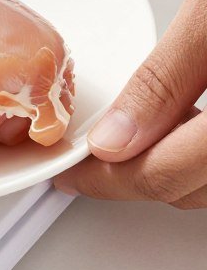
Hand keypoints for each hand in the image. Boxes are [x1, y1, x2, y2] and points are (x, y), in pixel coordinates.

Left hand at [56, 0, 206, 207]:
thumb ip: (164, 79)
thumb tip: (115, 139)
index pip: (167, 175)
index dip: (107, 180)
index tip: (74, 172)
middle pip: (193, 190)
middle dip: (137, 173)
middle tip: (96, 154)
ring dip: (178, 168)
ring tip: (145, 130)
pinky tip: (196, 122)